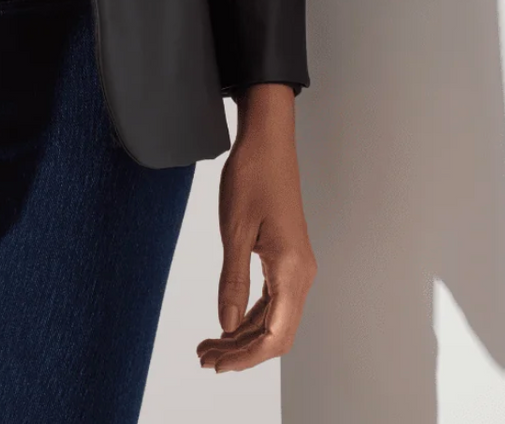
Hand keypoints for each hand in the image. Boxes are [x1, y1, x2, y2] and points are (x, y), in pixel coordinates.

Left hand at [196, 83, 316, 373]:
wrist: (267, 140)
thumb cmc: (251, 177)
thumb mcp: (235, 230)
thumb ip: (232, 281)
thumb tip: (225, 325)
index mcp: (291, 270)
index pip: (275, 336)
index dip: (246, 358)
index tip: (216, 364)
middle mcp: (300, 274)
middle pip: (276, 333)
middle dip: (241, 352)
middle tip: (204, 358)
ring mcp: (296, 266)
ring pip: (274, 319)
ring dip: (242, 336)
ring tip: (208, 345)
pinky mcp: (287, 257)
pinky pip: (272, 300)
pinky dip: (249, 316)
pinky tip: (226, 322)